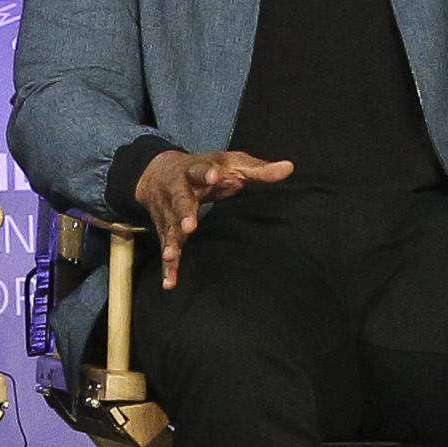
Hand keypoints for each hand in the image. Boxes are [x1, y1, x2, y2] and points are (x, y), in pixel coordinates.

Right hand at [135, 148, 295, 287]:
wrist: (158, 171)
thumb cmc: (206, 169)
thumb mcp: (231, 164)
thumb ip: (259, 169)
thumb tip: (289, 168)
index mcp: (196, 171)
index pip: (201, 169)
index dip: (207, 173)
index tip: (214, 176)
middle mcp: (178, 191)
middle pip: (180, 200)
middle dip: (184, 212)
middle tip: (190, 225)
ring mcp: (170, 212)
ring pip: (170, 227)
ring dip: (172, 242)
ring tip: (172, 255)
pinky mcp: (167, 230)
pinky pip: (167, 247)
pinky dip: (168, 267)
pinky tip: (170, 282)